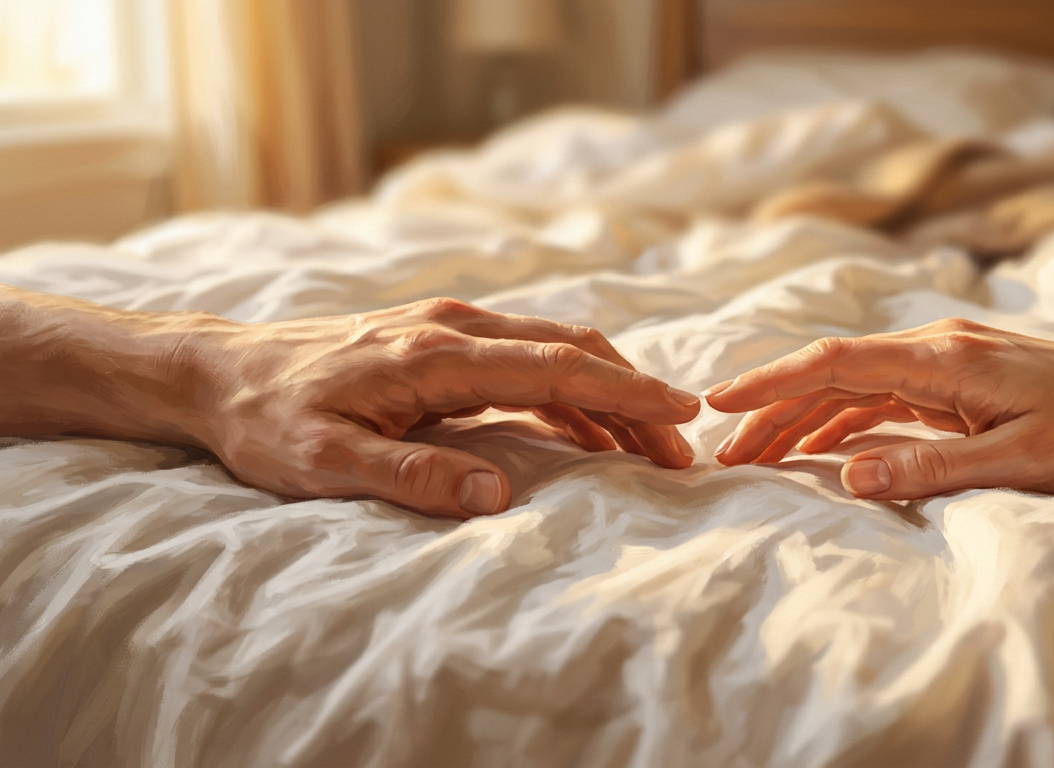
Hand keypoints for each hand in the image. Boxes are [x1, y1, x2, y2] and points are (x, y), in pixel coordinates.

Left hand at [183, 298, 700, 516]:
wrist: (216, 370)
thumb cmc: (266, 417)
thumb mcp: (323, 459)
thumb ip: (412, 475)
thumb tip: (497, 493)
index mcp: (435, 355)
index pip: (554, 369)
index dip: (623, 394)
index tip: (680, 415)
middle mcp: (452, 328)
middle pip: (569, 350)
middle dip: (632, 397)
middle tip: (678, 448)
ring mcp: (447, 327)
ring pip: (552, 349)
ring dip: (605, 393)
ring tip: (647, 444)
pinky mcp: (439, 340)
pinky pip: (523, 357)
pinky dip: (567, 388)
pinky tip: (583, 426)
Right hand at [706, 319, 1053, 499]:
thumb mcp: (1018, 460)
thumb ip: (930, 468)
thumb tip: (845, 477)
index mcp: (942, 358)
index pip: (833, 362)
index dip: (770, 382)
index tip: (717, 402)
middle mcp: (935, 347)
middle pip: (832, 373)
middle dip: (774, 410)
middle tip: (726, 453)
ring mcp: (947, 360)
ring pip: (854, 385)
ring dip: (804, 418)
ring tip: (758, 455)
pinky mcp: (960, 378)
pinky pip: (885, 396)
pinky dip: (846, 421)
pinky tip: (825, 449)